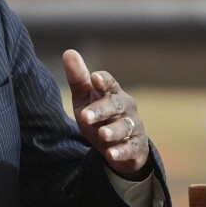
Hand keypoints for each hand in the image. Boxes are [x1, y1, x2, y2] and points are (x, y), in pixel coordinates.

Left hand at [62, 49, 150, 179]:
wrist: (118, 146)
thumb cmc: (98, 116)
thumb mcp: (85, 99)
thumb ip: (78, 79)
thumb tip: (68, 52)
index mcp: (112, 92)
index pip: (109, 83)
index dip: (103, 80)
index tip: (94, 78)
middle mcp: (125, 107)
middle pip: (115, 105)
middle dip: (101, 110)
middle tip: (86, 117)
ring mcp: (133, 126)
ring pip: (125, 127)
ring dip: (113, 131)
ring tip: (102, 135)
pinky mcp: (136, 146)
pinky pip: (131, 148)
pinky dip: (121, 151)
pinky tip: (111, 154)